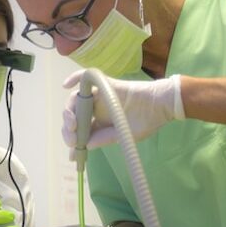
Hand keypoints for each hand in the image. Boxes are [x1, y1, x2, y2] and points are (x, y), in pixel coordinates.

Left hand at [62, 69, 183, 151]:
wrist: (160, 107)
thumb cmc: (145, 122)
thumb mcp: (121, 137)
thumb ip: (101, 140)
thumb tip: (82, 147)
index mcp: (98, 123)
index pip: (78, 129)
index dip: (72, 138)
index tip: (73, 150)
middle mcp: (95, 108)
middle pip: (74, 114)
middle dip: (68, 126)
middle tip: (73, 136)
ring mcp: (98, 95)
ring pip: (76, 99)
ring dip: (70, 111)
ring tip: (73, 123)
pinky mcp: (103, 84)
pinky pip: (86, 77)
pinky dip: (74, 78)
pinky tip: (65, 85)